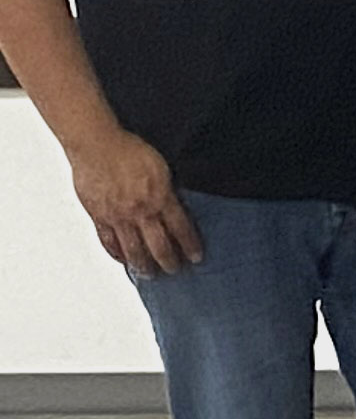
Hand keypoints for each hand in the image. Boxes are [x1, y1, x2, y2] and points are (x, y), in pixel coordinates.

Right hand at [68, 128, 201, 275]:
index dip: (190, 246)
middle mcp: (140, 211)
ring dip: (143, 266)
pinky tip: (124, 260)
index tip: (197, 257)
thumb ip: (168, 191)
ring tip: (149, 274)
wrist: (96, 144)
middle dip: (169, 262)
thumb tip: (176, 207)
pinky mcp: (98, 216)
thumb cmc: (129, 149)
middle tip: (174, 270)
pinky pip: (109, 242)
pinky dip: (117, 254)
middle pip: (159, 247)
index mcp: (160, 198)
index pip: (181, 230)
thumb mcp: (161, 168)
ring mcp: (118, 216)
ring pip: (133, 250)